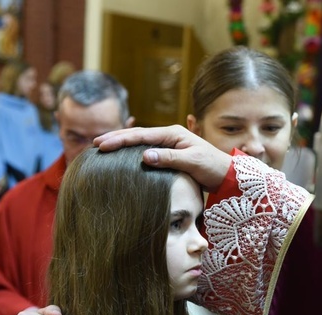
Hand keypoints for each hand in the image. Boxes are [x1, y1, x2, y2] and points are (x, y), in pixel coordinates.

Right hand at [94, 125, 232, 191]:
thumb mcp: (192, 162)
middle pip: (137, 135)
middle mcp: (169, 136)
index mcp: (173, 133)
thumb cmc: (212, 167)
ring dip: (122, 145)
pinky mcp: (170, 155)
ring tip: (103, 148)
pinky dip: (132, 153)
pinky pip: (147, 151)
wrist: (226, 175)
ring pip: (140, 143)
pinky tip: (123, 158)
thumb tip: (144, 156)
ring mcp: (169, 145)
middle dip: (116, 139)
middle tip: (95, 145)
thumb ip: (169, 158)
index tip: (102, 145)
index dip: (120, 139)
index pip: (141, 135)